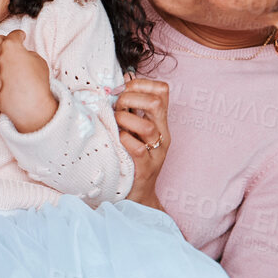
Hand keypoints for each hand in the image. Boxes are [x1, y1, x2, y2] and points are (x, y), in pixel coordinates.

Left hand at [0, 29, 56, 132]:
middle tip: (10, 45)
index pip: (14, 35)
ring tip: (2, 60)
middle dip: (3, 41)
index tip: (21, 36)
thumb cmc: (38, 83)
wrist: (30, 105)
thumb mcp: (39, 61)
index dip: (19, 35)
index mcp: (11, 46)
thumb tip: (22, 54)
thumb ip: (27, 53)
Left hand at [115, 74, 170, 206]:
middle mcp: (162, 135)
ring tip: (115, 125)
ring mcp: (156, 152)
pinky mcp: (146, 169)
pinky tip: (117, 140)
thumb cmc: (131, 160)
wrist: (137, 195)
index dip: (141, 84)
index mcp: (160, 123)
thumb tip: (118, 83)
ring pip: (147, 127)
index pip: (162, 91)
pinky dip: (125, 140)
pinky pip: (138, 149)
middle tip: (117, 108)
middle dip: (130, 99)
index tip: (122, 90)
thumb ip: (129, 110)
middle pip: (156, 103)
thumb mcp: (133, 130)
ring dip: (125, 120)